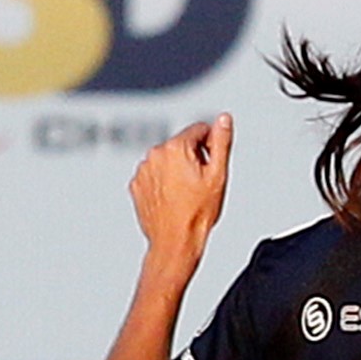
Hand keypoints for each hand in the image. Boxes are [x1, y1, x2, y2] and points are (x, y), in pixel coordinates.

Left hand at [129, 115, 231, 265]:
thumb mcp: (218, 174)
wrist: (175, 240)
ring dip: (177, 169)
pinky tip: (174, 197)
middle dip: (193, 158)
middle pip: (181, 144)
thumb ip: (221, 141)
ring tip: (186, 192)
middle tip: (200, 182)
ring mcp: (143, 171)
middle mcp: (154, 156)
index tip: (211, 164)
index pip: (199, 129)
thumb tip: (223, 119)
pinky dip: (163, 181)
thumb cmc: (196, 213)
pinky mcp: (137, 185)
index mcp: (175, 148)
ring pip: (167, 159)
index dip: (211, 145)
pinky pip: (154, 174)